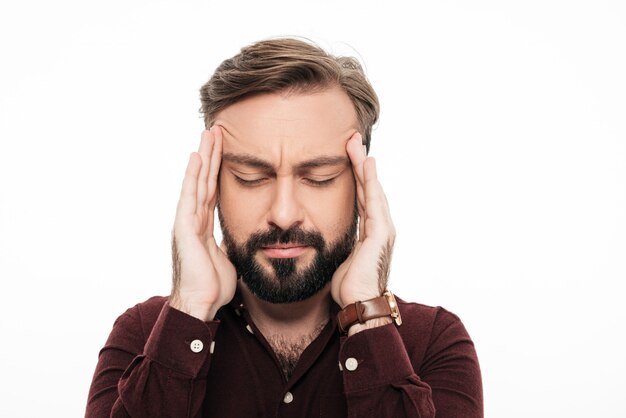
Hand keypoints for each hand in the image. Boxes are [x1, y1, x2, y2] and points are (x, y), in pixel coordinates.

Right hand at [170, 127, 236, 320]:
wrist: (199, 305)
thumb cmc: (212, 286)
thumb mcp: (227, 257)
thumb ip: (229, 242)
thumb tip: (243, 236)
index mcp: (204, 226)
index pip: (212, 190)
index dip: (217, 169)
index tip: (223, 149)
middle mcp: (193, 219)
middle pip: (204, 180)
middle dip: (210, 155)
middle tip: (216, 130)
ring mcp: (187, 222)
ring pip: (197, 182)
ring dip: (204, 157)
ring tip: (209, 134)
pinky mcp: (185, 228)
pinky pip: (190, 197)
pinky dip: (193, 176)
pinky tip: (196, 157)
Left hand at [331, 132, 395, 308]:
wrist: (360, 305)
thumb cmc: (348, 287)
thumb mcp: (340, 257)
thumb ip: (336, 242)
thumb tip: (318, 237)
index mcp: (369, 230)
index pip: (360, 195)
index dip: (354, 175)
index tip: (346, 154)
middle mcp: (379, 225)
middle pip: (367, 186)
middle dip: (359, 163)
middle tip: (351, 139)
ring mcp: (382, 228)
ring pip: (371, 188)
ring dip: (363, 165)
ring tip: (355, 143)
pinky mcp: (381, 233)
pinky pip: (374, 201)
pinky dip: (370, 181)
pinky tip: (366, 164)